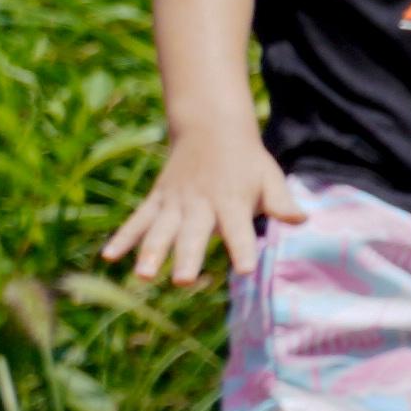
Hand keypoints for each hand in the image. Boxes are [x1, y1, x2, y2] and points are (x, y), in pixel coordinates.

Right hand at [99, 132, 307, 290]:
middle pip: (193, 234)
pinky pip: (138, 220)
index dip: (243, 249)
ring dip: (150, 252)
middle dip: (187, 258)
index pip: (240, 230)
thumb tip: (301, 220)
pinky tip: (109, 257)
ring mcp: (175, 202)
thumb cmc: (247, 161)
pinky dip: (123, 237)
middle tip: (183, 282)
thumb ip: (281, 201)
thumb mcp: (270, 176)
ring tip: (143, 276)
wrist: (211, 128)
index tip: (245, 269)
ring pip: (160, 230)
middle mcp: (201, 204)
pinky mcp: (157, 199)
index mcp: (232, 201)